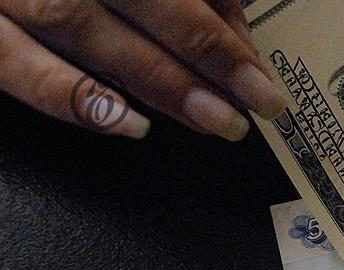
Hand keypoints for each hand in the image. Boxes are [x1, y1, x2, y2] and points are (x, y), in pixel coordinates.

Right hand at [0, 0, 286, 139]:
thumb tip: (232, 28)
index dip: (225, 29)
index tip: (261, 72)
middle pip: (146, 2)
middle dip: (209, 55)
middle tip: (258, 100)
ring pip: (88, 31)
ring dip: (162, 82)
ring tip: (217, 120)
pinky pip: (19, 67)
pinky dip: (77, 98)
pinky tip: (130, 125)